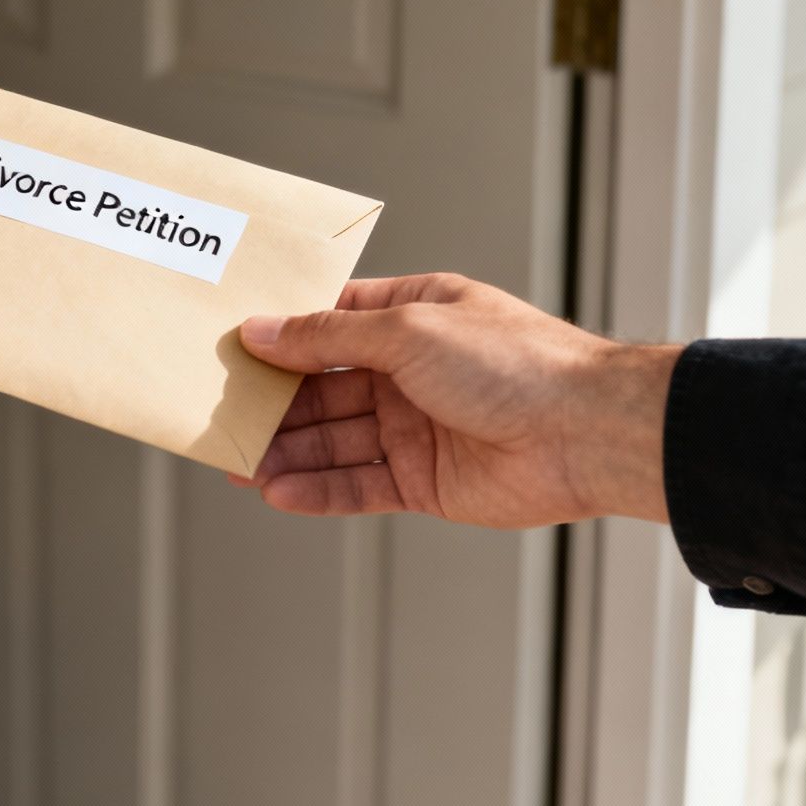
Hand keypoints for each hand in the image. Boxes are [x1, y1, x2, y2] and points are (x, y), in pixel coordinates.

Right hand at [235, 274, 677, 526]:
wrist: (585, 433)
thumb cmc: (516, 363)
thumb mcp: (408, 329)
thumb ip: (329, 337)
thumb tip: (263, 331)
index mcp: (413, 316)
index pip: (329, 323)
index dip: (280, 335)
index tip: (230, 347)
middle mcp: (410, 371)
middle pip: (322, 388)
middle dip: (273, 403)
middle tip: (220, 415)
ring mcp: (415, 428)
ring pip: (332, 440)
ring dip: (285, 451)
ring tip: (236, 462)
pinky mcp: (423, 482)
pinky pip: (357, 485)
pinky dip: (317, 489)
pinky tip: (278, 489)